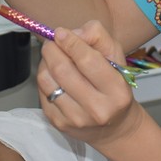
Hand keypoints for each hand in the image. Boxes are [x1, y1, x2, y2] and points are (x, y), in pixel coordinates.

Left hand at [38, 21, 143, 148]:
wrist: (114, 128)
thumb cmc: (115, 88)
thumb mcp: (117, 59)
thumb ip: (99, 38)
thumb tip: (72, 33)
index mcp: (117, 91)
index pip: (87, 60)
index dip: (70, 42)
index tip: (61, 32)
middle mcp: (97, 108)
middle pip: (62, 70)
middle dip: (52, 49)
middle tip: (53, 42)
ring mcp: (76, 119)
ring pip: (46, 80)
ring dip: (45, 63)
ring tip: (53, 58)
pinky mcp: (59, 124)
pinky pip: (42, 92)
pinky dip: (45, 78)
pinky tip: (54, 76)